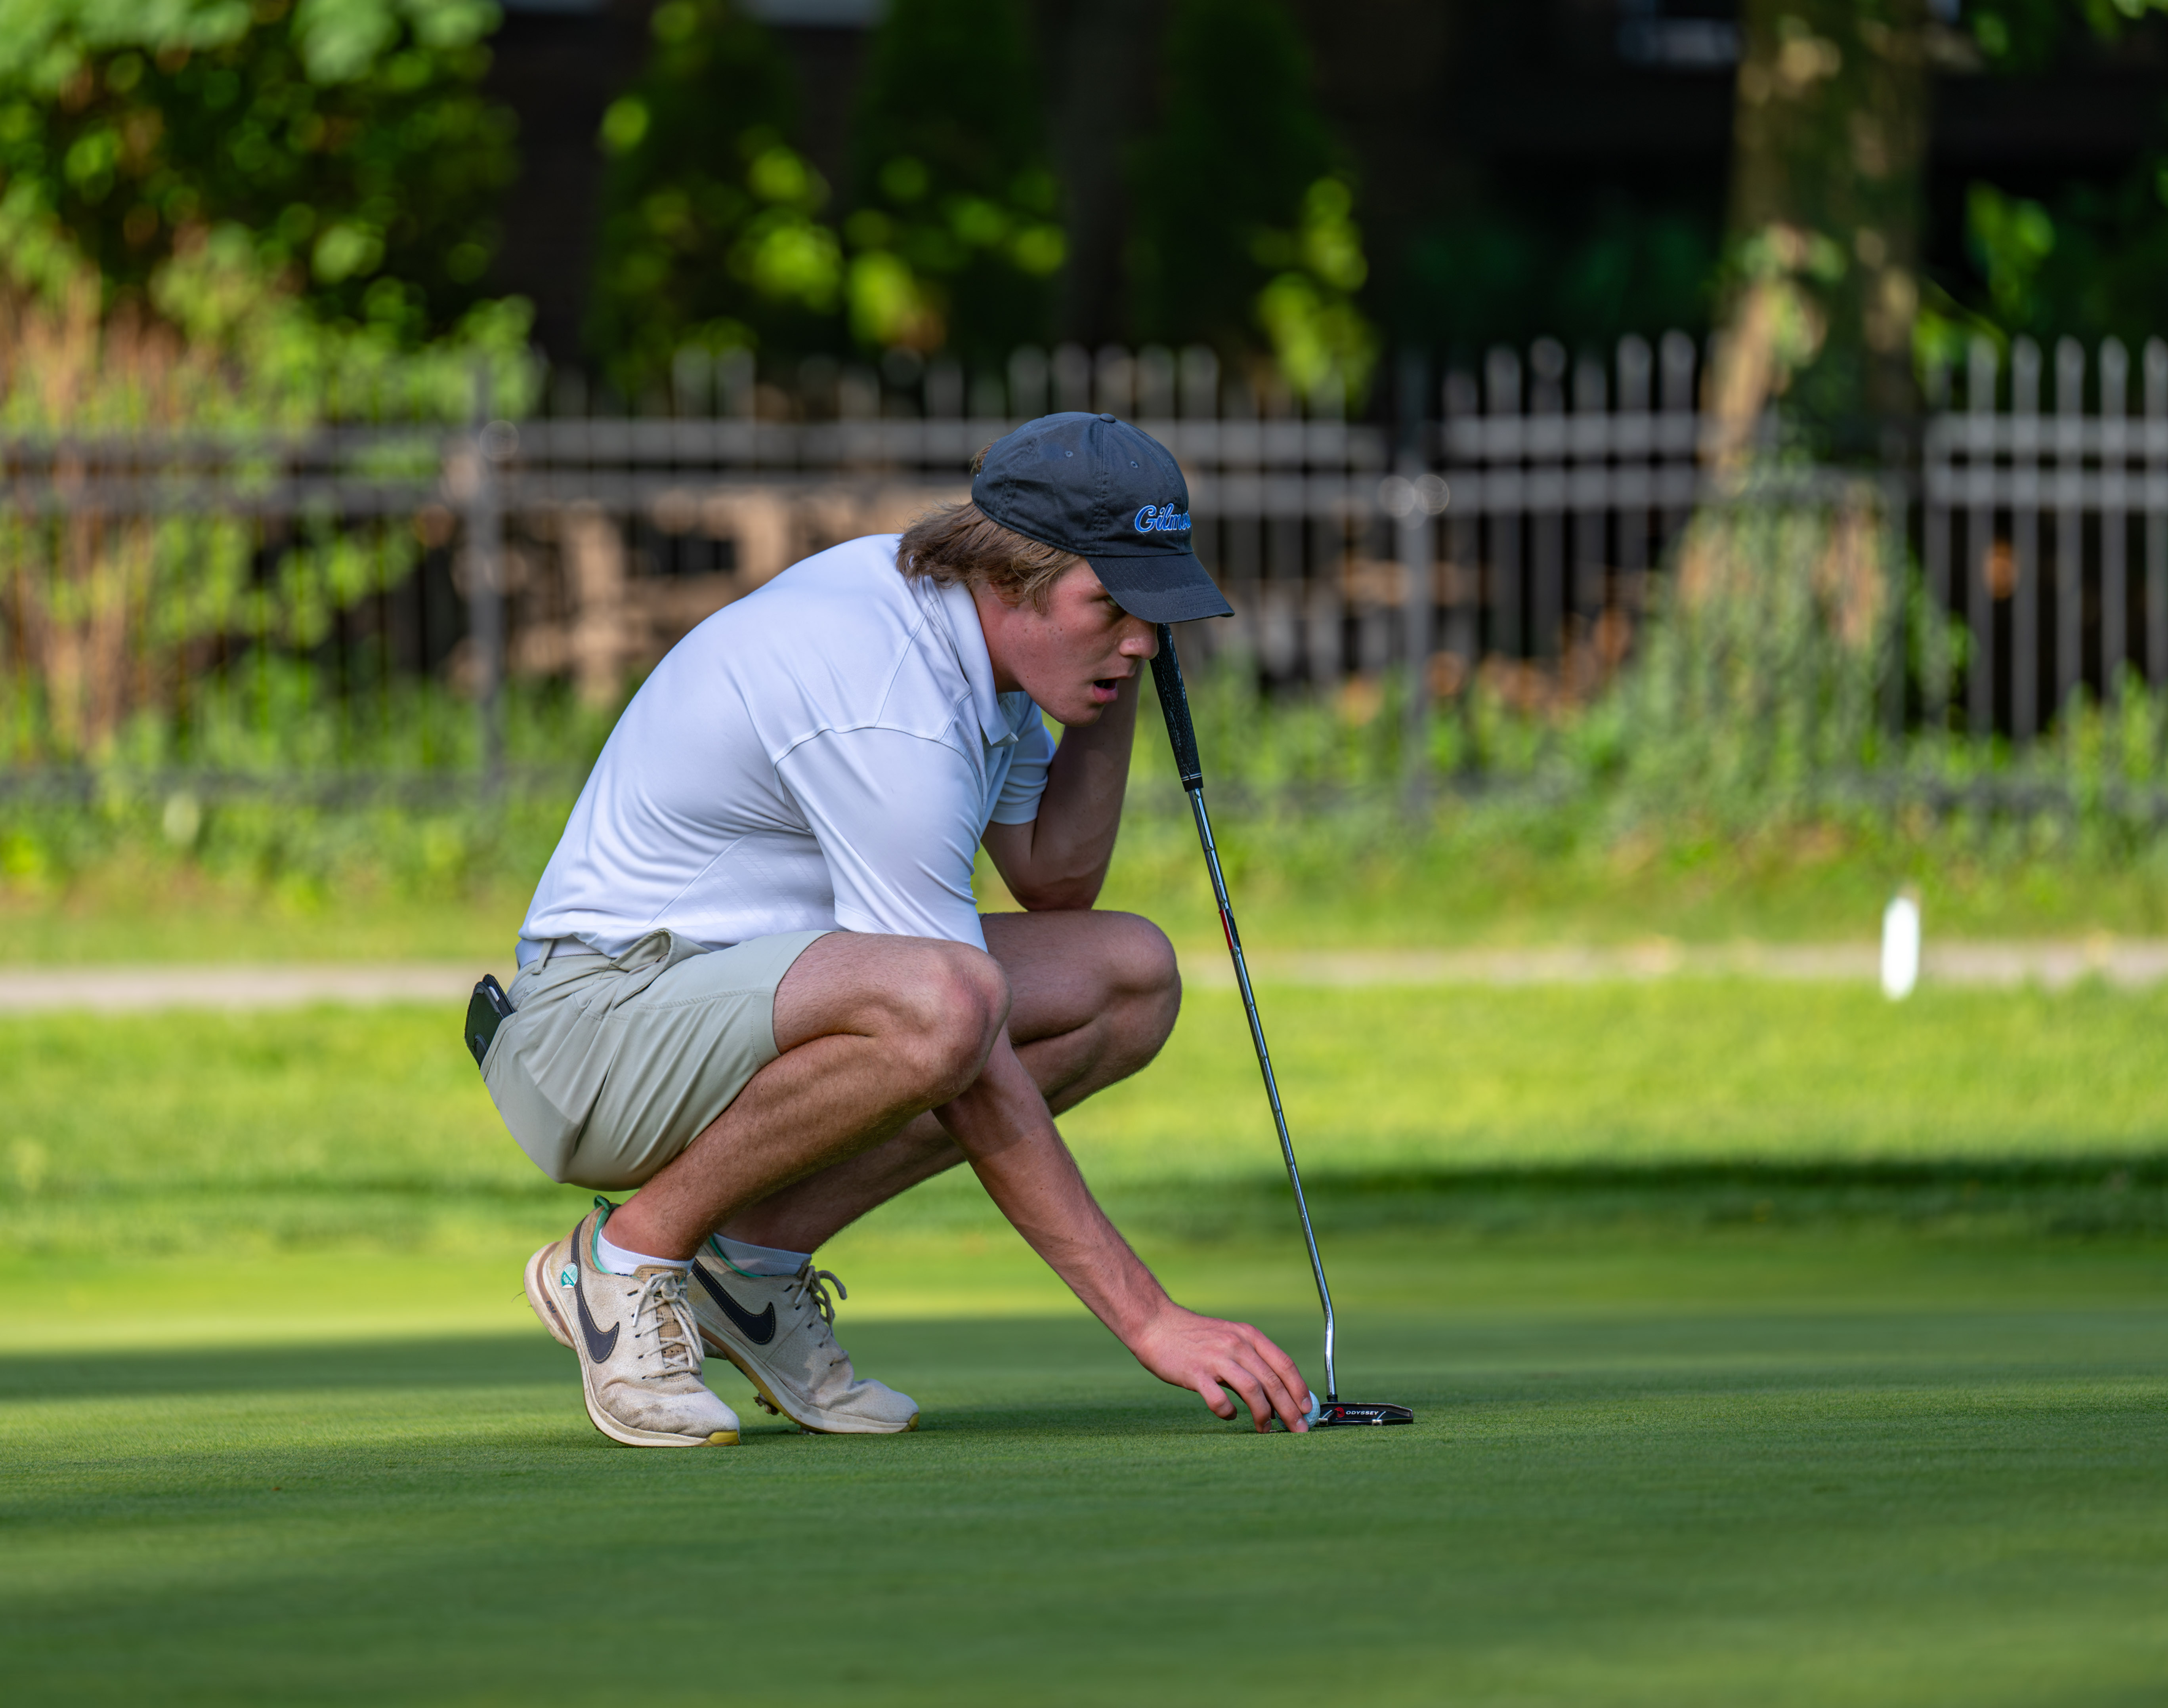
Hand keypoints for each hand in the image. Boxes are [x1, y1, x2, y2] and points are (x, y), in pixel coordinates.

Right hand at [1128, 1303, 1314, 1432]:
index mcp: (1248, 1336)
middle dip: (1290, 1409)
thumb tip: (1278, 1393)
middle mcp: (1236, 1345)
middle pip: (1273, 1381)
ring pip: (1253, 1390)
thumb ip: (1251, 1360)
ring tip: (1266, 1430)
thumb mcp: (1229, 1339)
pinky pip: (1218, 1399)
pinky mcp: (1195, 1372)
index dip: (1299, 1389)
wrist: (1156, 1323)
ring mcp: (1216, 1358)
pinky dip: (1227, 1411)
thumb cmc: (1194, 1337)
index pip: (1284, 1364)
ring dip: (1264, 1415)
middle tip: (1298, 1429)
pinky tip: (1228, 1415)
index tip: (1308, 1410)